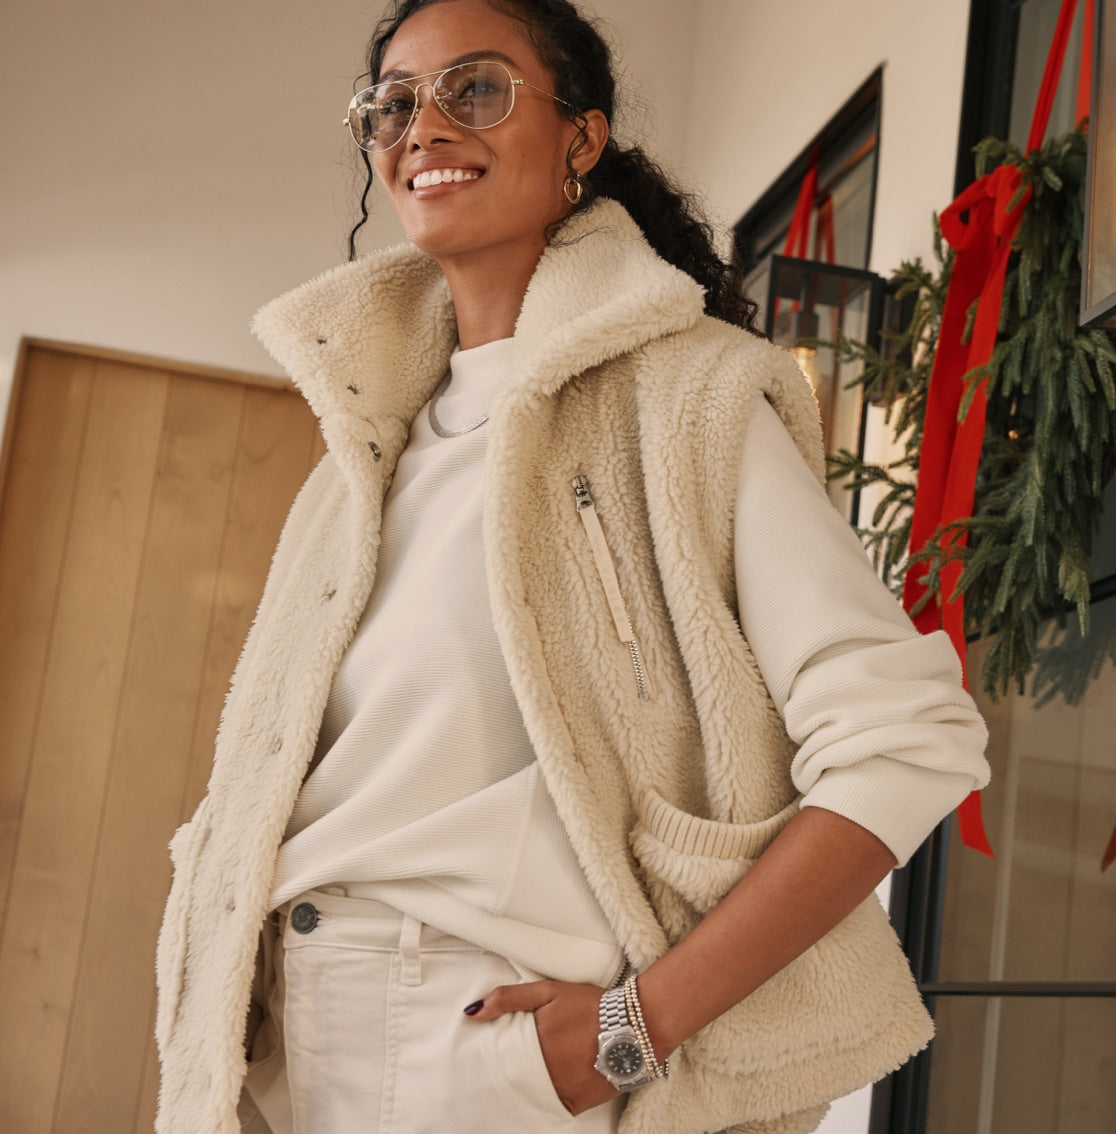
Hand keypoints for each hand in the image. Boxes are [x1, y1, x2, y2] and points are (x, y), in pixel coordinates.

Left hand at [462, 980, 619, 1114]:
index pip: (503, 1061)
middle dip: (513, 1076)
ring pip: (535, 1096)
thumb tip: (472, 1012)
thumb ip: (508, 998)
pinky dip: (553, 1099)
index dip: (498, 1061)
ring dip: (533, 1088)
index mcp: (533, 1045)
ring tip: (539, 1075)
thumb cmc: (589, 1004)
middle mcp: (545, 1072)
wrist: (634, 1023)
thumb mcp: (548, 991)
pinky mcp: (580, 1103)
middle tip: (514, 1069)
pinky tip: (557, 1085)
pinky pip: (557, 1107)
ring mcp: (563, 1090)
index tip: (492, 1062)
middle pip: (517, 1080)